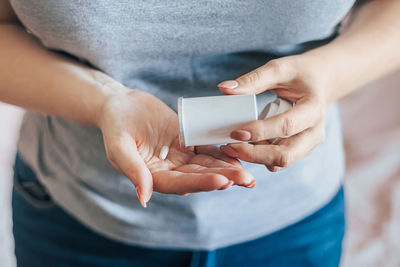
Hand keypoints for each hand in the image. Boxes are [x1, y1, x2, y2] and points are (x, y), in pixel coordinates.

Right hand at [98, 89, 254, 206]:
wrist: (120, 104)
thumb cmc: (115, 125)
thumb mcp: (119, 146)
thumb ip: (133, 170)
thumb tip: (144, 199)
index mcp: (153, 177)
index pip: (180, 184)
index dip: (201, 183)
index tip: (222, 181)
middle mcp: (169, 170)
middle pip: (199, 177)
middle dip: (223, 178)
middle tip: (246, 179)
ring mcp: (180, 156)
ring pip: (207, 164)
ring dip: (227, 168)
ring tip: (248, 171)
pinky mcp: (187, 141)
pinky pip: (207, 147)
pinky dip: (222, 151)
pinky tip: (239, 152)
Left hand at [218, 54, 329, 171]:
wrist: (321, 82)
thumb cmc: (300, 74)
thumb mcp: (279, 69)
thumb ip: (253, 79)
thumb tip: (224, 88)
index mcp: (314, 109)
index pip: (286, 126)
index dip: (260, 132)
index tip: (235, 132)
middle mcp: (315, 132)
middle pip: (285, 155)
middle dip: (254, 155)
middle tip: (229, 146)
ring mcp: (309, 145)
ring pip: (281, 163)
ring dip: (254, 158)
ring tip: (231, 147)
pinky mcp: (300, 151)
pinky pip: (278, 161)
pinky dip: (260, 159)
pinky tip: (243, 147)